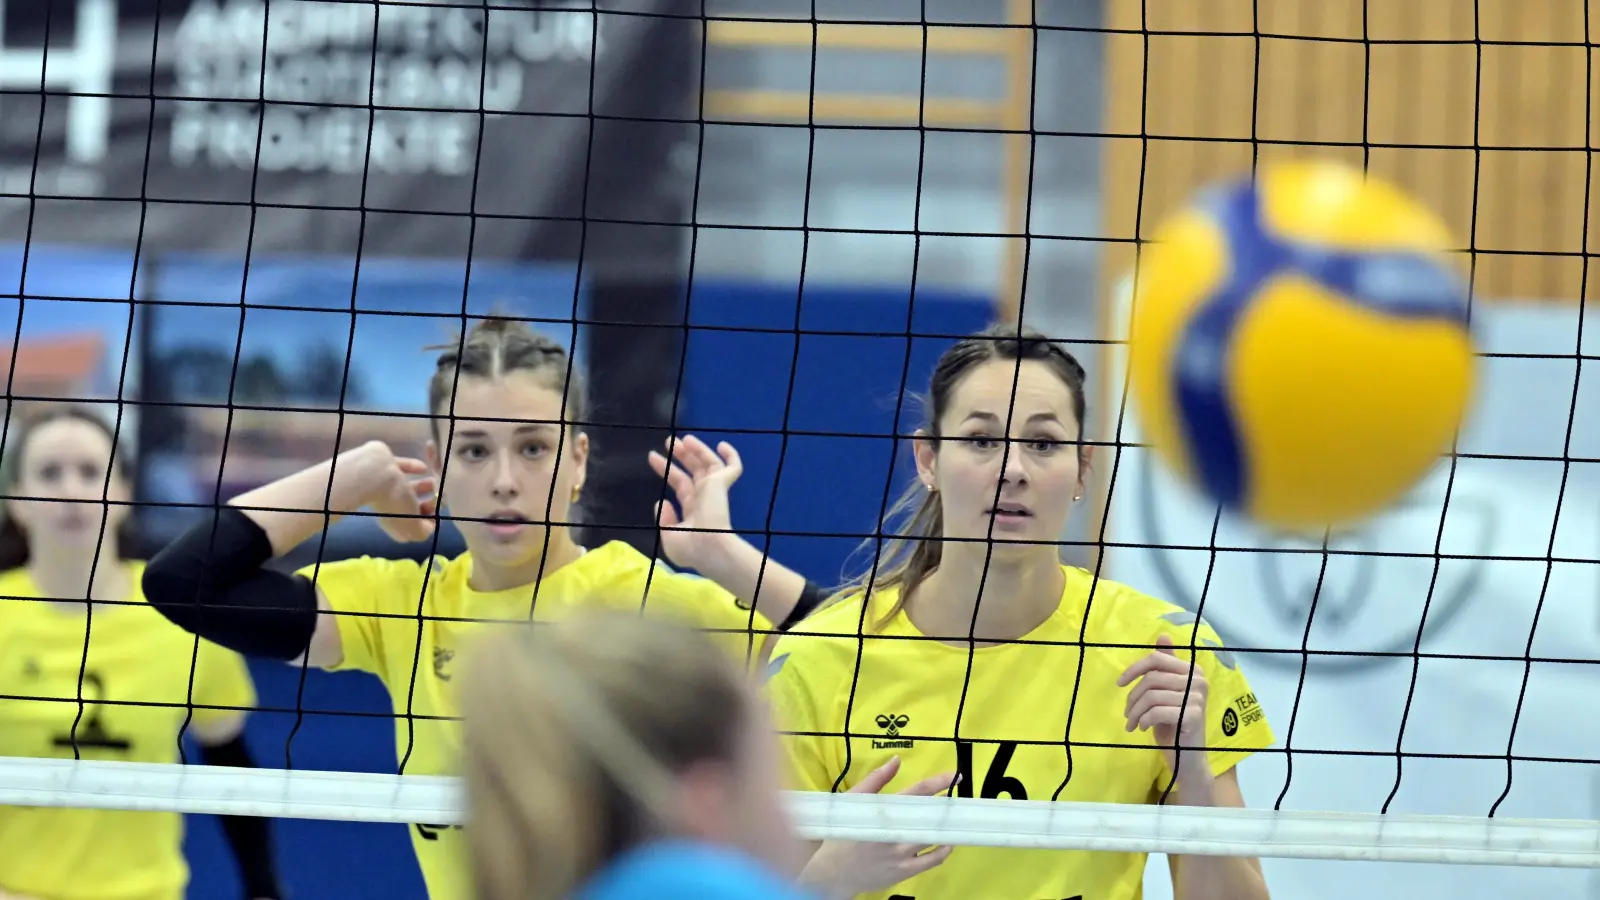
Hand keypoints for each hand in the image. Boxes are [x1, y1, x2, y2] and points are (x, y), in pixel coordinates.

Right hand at [359, 442, 437, 542]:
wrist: (371, 472)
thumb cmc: (394, 500)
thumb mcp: (412, 524)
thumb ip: (422, 532)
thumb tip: (428, 529)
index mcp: (393, 520)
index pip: (409, 526)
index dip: (424, 524)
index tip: (435, 516)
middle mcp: (387, 503)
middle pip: (409, 506)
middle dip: (425, 504)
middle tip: (437, 497)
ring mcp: (384, 483)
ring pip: (405, 487)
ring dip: (421, 486)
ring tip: (434, 481)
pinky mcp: (384, 464)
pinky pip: (401, 467)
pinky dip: (413, 468)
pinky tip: (423, 467)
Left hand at [647, 434, 741, 569]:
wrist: (709, 547)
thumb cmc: (690, 547)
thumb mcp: (669, 537)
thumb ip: (664, 519)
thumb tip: (662, 502)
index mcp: (693, 511)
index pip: (680, 485)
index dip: (667, 470)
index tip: (652, 456)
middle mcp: (704, 498)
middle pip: (692, 471)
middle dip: (681, 456)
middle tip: (669, 442)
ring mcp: (714, 490)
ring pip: (708, 464)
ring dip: (697, 450)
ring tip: (683, 439)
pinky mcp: (721, 484)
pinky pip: (733, 467)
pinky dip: (731, 456)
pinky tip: (722, 445)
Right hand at [798, 756, 959, 898]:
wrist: (832, 873)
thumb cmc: (842, 834)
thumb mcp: (852, 801)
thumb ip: (875, 780)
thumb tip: (896, 759)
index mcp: (882, 812)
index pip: (916, 793)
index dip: (938, 782)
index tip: (955, 775)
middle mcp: (894, 833)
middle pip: (929, 815)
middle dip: (946, 805)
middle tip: (956, 799)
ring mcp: (900, 854)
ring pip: (933, 838)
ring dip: (946, 826)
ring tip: (952, 818)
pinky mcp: (904, 871)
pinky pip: (932, 861)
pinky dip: (944, 850)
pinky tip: (948, 842)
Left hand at [1118, 633, 1209, 771]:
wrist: (1187, 757)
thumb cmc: (1173, 722)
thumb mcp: (1166, 692)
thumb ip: (1165, 666)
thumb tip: (1163, 635)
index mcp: (1193, 670)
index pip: (1157, 659)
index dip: (1134, 669)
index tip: (1120, 684)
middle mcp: (1199, 680)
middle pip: (1152, 678)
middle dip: (1133, 697)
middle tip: (1126, 713)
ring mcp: (1198, 698)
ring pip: (1151, 696)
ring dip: (1135, 712)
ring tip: (1132, 723)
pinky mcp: (1194, 716)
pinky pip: (1157, 711)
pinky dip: (1143, 720)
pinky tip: (1142, 728)